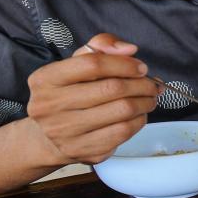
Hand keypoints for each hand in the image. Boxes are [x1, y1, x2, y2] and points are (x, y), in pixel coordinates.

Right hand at [25, 33, 160, 164]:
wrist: (49, 137)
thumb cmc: (68, 93)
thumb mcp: (75, 64)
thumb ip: (100, 46)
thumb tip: (129, 49)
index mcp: (45, 79)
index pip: (92, 64)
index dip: (124, 64)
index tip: (141, 67)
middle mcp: (49, 106)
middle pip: (111, 88)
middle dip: (141, 84)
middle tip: (152, 85)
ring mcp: (65, 132)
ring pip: (122, 111)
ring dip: (144, 102)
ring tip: (149, 98)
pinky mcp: (82, 151)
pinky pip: (122, 132)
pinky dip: (138, 121)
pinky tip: (139, 115)